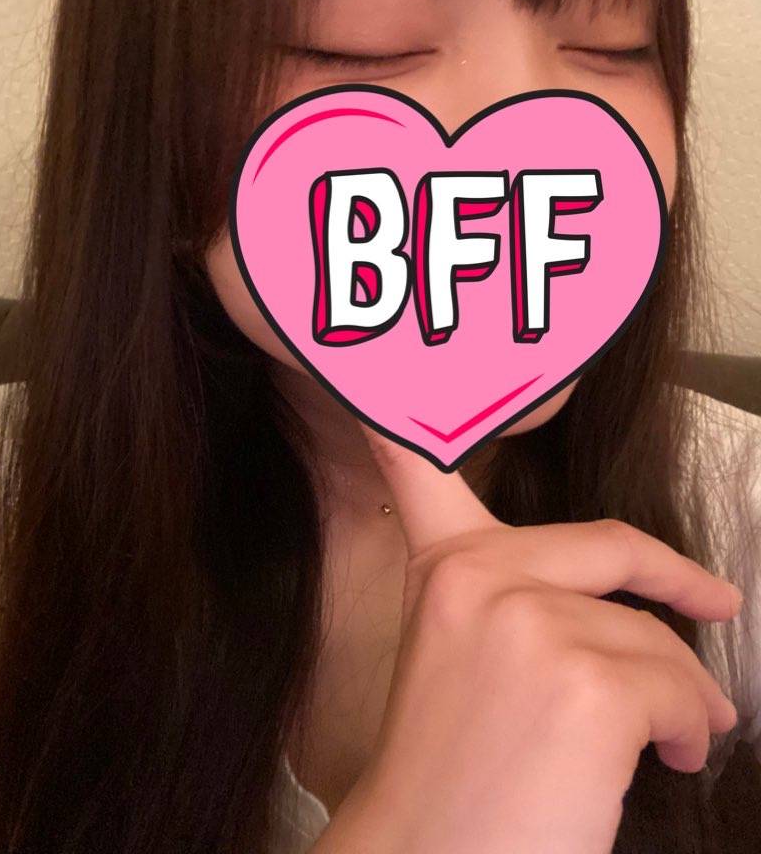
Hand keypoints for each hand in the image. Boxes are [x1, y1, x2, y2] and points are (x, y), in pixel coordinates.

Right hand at [312, 428, 740, 853]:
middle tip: (715, 599)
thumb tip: (619, 602)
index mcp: (444, 568)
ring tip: (680, 734)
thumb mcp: (461, 660)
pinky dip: (690, 725)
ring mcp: (530, 622)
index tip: (412, 353)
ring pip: (653, 633)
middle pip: (614, 548)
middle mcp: (479, 576)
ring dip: (682, 689)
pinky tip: (673, 755)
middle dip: (673, 577)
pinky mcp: (585, 682)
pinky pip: (678, 686)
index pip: (423, 461)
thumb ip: (508, 600)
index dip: (423, 399)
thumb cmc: (452, 773)